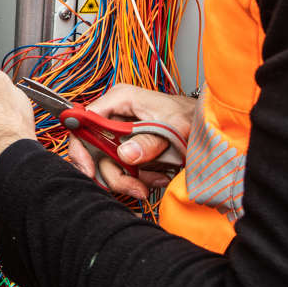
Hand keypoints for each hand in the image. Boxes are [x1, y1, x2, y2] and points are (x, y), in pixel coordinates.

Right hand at [66, 84, 195, 199]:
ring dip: (130, 179)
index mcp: (120, 99)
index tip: (89, 170)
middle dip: (115, 174)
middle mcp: (115, 114)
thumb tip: (125, 154)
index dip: (81, 148)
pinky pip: (122, 169)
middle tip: (135, 188)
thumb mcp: (173, 128)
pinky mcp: (128, 147)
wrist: (205, 127)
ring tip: (155, 181)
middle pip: (94, 149)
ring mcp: (120, 132)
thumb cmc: (191, 116)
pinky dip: (139, 179)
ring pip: (108, 164)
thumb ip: (149, 142)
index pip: (83, 122)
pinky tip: (158, 177)